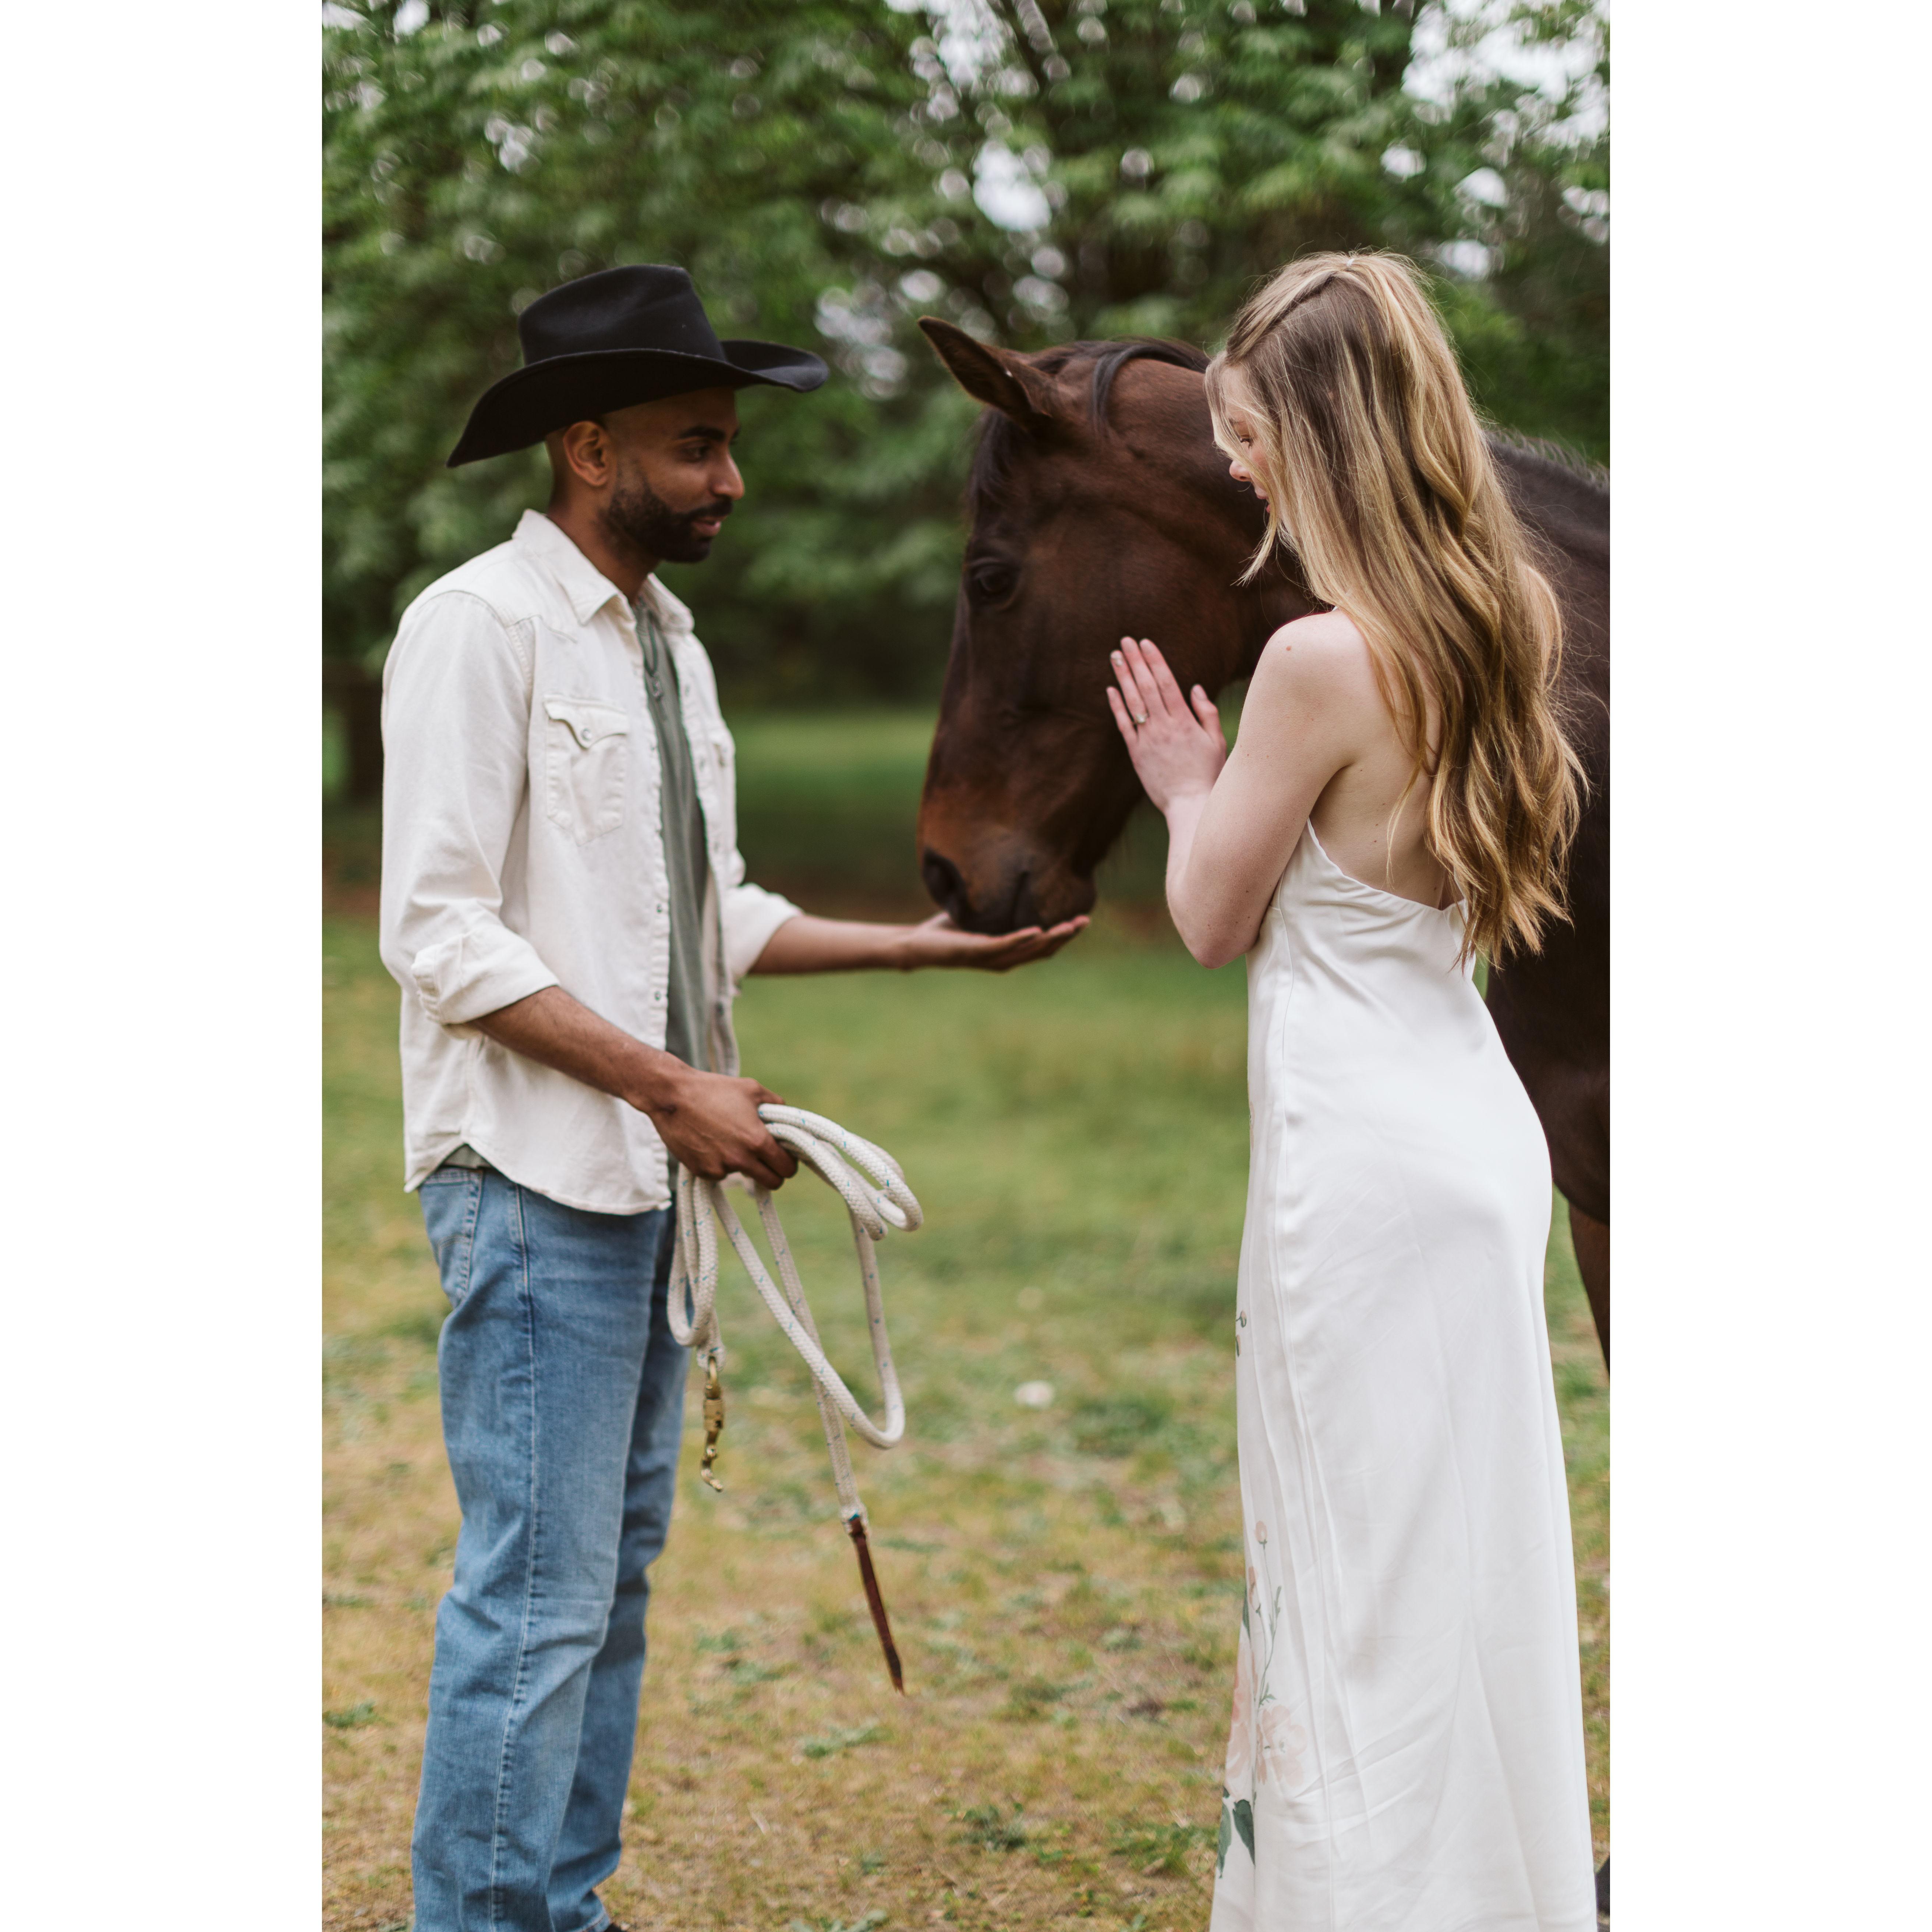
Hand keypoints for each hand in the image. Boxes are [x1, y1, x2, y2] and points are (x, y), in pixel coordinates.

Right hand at [643, 1065, 798, 1189]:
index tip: (785, 1158)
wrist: (672, 1096)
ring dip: (743, 1164)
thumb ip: (776, 1105)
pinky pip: (720, 1173)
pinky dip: (720, 1163)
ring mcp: (719, 1168)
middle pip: (771, 1182)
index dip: (789, 1164)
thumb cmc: (714, 1089)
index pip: (786, 1168)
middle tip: (766, 1159)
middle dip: (773, 1172)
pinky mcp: (702, 1172)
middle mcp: (740, 1159)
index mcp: (757, 1140)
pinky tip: (710, 1143)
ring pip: (743, 1176)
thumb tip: (787, 1119)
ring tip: (728, 1139)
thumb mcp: (752, 1090)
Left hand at [894, 910, 1088, 971]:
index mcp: (1006, 953)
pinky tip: (1035, 930)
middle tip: (1084, 921)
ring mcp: (989, 958)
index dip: (1063, 935)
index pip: (1042, 947)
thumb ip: (997, 910)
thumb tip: (1013, 885)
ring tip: (1068, 926)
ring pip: (1027, 951)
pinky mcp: (975, 952)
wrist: (918, 945)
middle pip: (1041, 951)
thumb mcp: (979, 918)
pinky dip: (1020, 939)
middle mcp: (1002, 960)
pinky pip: (1002, 946)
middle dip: (1064, 936)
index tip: (1081, 919)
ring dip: (1049, 939)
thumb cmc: (947, 932)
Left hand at [1106, 637, 1226, 812]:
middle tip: (1125, 641)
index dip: (1154, 661)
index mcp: (1185, 721)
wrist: (1191, 805)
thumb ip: (1207, 713)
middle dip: (1136, 662)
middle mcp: (1164, 727)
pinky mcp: (1137, 754)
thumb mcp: (1217, 741)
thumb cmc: (1208, 774)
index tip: (1145, 642)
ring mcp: (1148, 740)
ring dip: (1123, 677)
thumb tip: (1194, 688)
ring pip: (1133, 702)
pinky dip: (1117, 706)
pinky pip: (1124, 726)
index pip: (1166, 683)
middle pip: (1147, 687)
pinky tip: (1110, 689)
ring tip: (1115, 656)